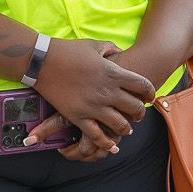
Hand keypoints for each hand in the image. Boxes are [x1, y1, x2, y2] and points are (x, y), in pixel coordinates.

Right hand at [29, 38, 154, 161]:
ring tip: (126, 129)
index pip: (143, 86)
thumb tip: (119, 52)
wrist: (42, 61)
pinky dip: (106, 143)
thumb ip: (111, 49)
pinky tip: (111, 146)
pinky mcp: (79, 117)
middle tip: (138, 114)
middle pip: (135, 108)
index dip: (149, 93)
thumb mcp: (95, 45)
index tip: (149, 97)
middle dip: (140, 113)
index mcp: (114, 73)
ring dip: (126, 128)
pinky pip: (97, 135)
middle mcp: (108, 92)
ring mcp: (94, 106)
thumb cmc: (68, 50)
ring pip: (120, 125)